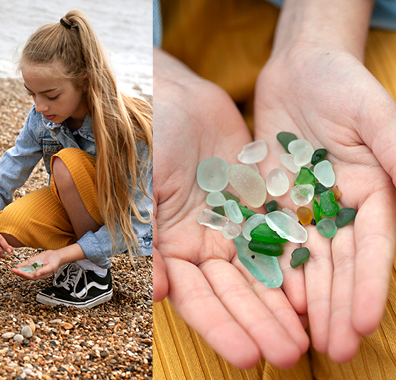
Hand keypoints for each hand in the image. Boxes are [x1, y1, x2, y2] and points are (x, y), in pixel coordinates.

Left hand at [11, 249, 62, 279]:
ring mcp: (34, 267)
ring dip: (19, 270)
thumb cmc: (55, 262)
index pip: (31, 276)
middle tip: (14, 270)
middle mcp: (36, 272)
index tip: (20, 272)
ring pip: (25, 270)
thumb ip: (43, 271)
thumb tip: (36, 275)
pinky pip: (26, 265)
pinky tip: (17, 265)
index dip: (25, 275)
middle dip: (19, 273)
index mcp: (41, 275)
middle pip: (26, 274)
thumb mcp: (51, 267)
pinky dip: (21, 265)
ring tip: (13, 269)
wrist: (55, 255)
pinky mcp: (33, 262)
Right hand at [153, 48, 308, 368]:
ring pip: (261, 272)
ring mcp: (230, 224)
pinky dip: (295, 263)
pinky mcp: (256, 203)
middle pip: (234, 293)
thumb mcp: (142, 189)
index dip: (221, 327)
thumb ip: (148, 241)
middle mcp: (200, 242)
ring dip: (282, 305)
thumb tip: (156, 294)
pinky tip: (315, 288)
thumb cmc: (145, 138)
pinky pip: (279, 236)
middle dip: (260, 324)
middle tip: (291, 354)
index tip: (248, 356)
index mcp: (168, 246)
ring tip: (310, 336)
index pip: (196, 297)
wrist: (170, 93)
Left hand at [253, 43, 395, 362]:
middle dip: (335, 309)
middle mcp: (340, 211)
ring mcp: (305, 210)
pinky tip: (265, 302)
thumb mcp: (376, 115)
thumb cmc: (344, 85)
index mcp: (376, 195)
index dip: (369, 287)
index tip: (366, 325)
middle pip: (338, 267)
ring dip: (302, 303)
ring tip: (298, 341)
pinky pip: (268, 240)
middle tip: (330, 351)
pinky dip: (268, 271)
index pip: (373, 249)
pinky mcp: (271, 203)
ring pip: (303, 263)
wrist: (299, 70)